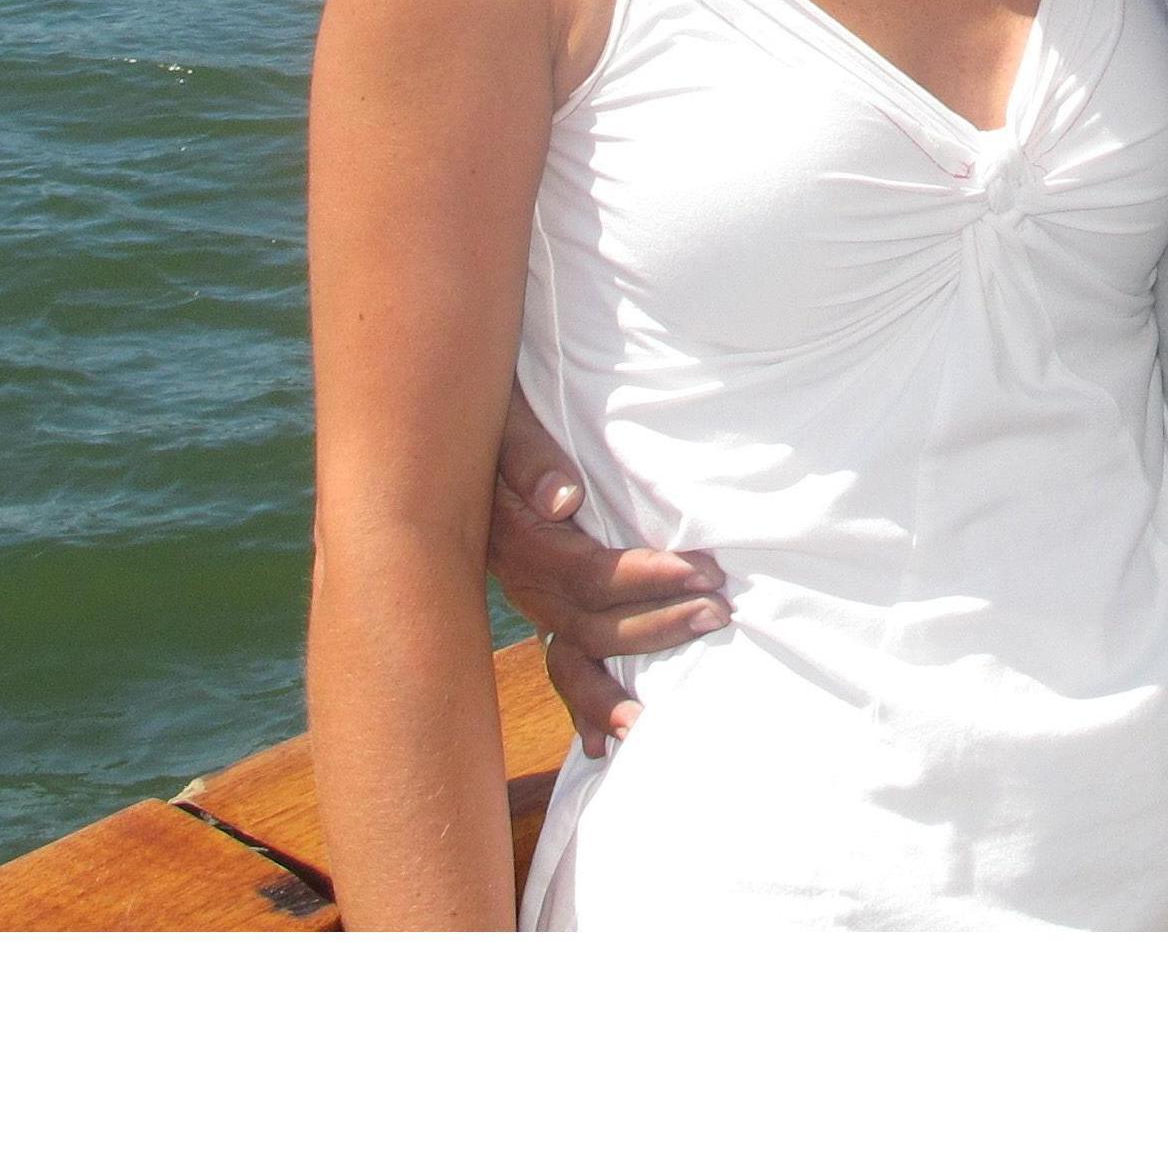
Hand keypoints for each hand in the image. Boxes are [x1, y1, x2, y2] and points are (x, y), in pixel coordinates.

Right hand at [490, 385, 727, 756]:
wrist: (448, 440)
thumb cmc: (492, 421)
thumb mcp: (505, 423)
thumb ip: (529, 458)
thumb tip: (564, 502)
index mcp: (519, 540)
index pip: (589, 574)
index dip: (648, 577)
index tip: (703, 571)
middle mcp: (520, 581)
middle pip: (591, 623)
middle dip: (658, 625)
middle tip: (720, 613)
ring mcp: (528, 599)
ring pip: (573, 654)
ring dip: (616, 684)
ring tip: (655, 718)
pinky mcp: (540, 603)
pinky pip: (559, 663)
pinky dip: (581, 704)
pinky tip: (602, 745)